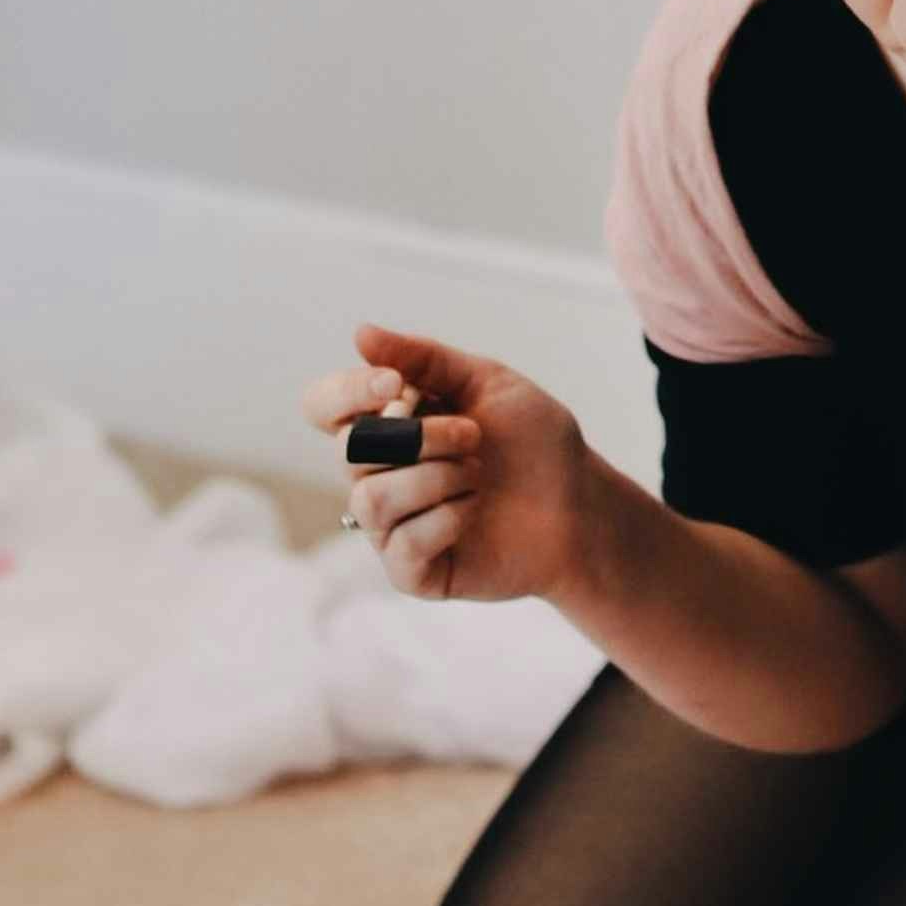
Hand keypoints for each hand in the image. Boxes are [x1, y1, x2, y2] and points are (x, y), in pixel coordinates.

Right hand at [301, 324, 589, 606]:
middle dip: (419, 435)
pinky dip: (446, 519)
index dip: (348, 392)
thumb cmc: (533, 441)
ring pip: (369, 498)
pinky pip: (400, 545)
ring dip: (435, 477)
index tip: (398, 385)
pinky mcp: (412, 572)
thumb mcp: (486, 382)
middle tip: (474, 435)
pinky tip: (474, 512)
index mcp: (387, 426)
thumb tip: (361, 334)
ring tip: (478, 475)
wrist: (581, 502)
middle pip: (351, 450)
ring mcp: (390, 526)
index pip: (324, 406)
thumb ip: (423, 359)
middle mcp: (378, 474)